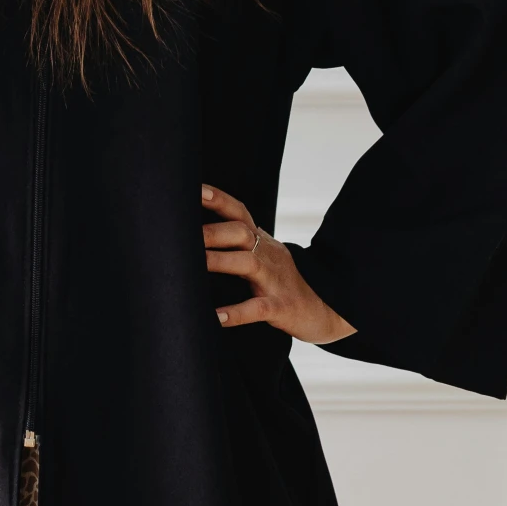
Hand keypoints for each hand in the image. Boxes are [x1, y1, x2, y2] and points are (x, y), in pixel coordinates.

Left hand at [201, 184, 355, 343]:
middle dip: (212, 231)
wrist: (325, 309)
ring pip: (248, 264)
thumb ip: (236, 245)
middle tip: (181, 234)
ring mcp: (275, 280)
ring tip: (193, 267)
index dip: (218, 199)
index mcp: (262, 241)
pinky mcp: (281, 307)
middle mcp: (268, 255)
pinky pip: (258, 308)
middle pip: (241, 232)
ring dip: (220, 262)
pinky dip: (237, 312)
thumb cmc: (283, 282)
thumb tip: (193, 236)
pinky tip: (217, 317)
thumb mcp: (264, 256)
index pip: (239, 212)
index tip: (195, 189)